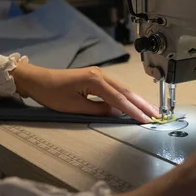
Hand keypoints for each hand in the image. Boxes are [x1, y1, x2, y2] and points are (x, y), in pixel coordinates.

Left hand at [10, 62, 158, 122]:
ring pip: (123, 89)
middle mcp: (100, 75)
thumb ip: (97, 110)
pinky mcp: (97, 78)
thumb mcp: (73, 107)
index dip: (133, 111)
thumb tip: (117, 114)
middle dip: (142, 104)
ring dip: (137, 101)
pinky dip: (127, 97)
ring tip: (151, 111)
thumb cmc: (52, 94)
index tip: (146, 120)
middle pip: (126, 91)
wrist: (38, 80)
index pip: (119, 99)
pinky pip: (116, 89)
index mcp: (95, 80)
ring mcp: (99, 75)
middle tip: (157, 115)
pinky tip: (135, 104)